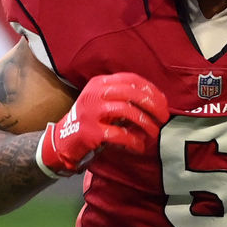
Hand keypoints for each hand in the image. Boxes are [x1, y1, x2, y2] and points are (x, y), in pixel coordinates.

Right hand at [35, 73, 168, 176]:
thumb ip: (124, 96)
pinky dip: (133, 141)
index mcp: (100, 82)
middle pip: (131, 92)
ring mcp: (91, 112)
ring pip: (127, 111)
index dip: (151, 90)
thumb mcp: (103, 100)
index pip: (131, 79)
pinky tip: (138, 146)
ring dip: (146, 123)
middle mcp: (94, 93)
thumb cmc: (91, 120)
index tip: (163, 102)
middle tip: (163, 117)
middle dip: (153, 105)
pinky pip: (119, 134)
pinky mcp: (91, 132)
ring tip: (154, 132)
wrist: (63, 139)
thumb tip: (157, 100)